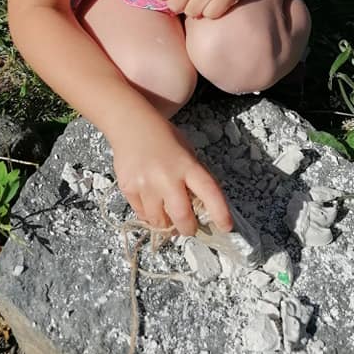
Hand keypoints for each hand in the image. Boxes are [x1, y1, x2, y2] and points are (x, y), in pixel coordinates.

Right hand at [111, 120, 232, 235]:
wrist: (131, 125)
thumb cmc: (163, 138)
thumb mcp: (187, 152)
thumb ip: (194, 178)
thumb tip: (202, 209)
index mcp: (187, 165)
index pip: (209, 192)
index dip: (220, 213)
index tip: (225, 227)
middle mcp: (166, 176)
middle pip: (182, 216)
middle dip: (188, 228)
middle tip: (190, 228)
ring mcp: (145, 184)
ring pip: (159, 221)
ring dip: (167, 224)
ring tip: (169, 216)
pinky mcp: (128, 189)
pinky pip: (142, 214)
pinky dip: (150, 214)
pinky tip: (152, 202)